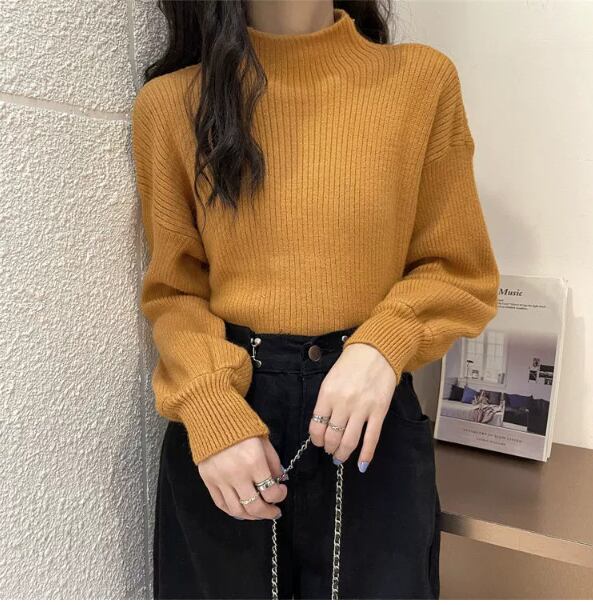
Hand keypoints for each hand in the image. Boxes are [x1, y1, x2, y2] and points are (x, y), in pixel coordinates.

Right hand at [197, 436, 286, 519]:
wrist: (214, 418)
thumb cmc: (242, 427)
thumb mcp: (264, 441)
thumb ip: (273, 463)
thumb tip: (278, 481)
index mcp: (254, 462)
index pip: (270, 492)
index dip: (279, 496)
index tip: (282, 491)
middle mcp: (237, 475)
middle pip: (254, 506)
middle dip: (268, 512)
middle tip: (274, 511)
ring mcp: (221, 480)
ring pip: (237, 510)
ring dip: (251, 516)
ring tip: (259, 513)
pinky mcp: (208, 481)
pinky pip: (221, 504)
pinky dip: (233, 511)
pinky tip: (242, 509)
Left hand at [308, 343, 397, 471]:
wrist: (375, 351)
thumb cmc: (350, 364)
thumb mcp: (330, 379)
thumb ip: (325, 402)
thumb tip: (322, 425)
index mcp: (328, 394)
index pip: (316, 426)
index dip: (316, 439)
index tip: (318, 442)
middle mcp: (343, 403)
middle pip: (332, 437)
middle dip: (329, 448)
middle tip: (330, 451)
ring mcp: (362, 409)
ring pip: (350, 441)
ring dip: (343, 454)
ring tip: (340, 457)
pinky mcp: (379, 411)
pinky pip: (371, 438)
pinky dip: (366, 454)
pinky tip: (361, 465)